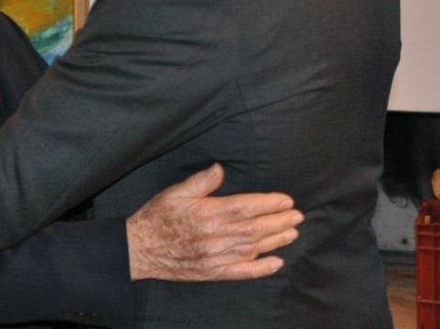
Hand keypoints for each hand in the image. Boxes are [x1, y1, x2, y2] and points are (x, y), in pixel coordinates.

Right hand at [126, 164, 302, 281]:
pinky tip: (276, 263)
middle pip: (256, 228)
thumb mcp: (176, 191)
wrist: (141, 248)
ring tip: (292, 233)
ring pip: (254, 248)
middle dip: (280, 221)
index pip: (247, 207)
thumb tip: (220, 168)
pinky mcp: (214, 272)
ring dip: (276, 241)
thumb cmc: (158, 217)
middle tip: (297, 216)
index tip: (286, 200)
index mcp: (209, 213)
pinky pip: (242, 272)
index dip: (270, 204)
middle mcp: (217, 236)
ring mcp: (217, 256)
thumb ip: (201, 181)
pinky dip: (261, 268)